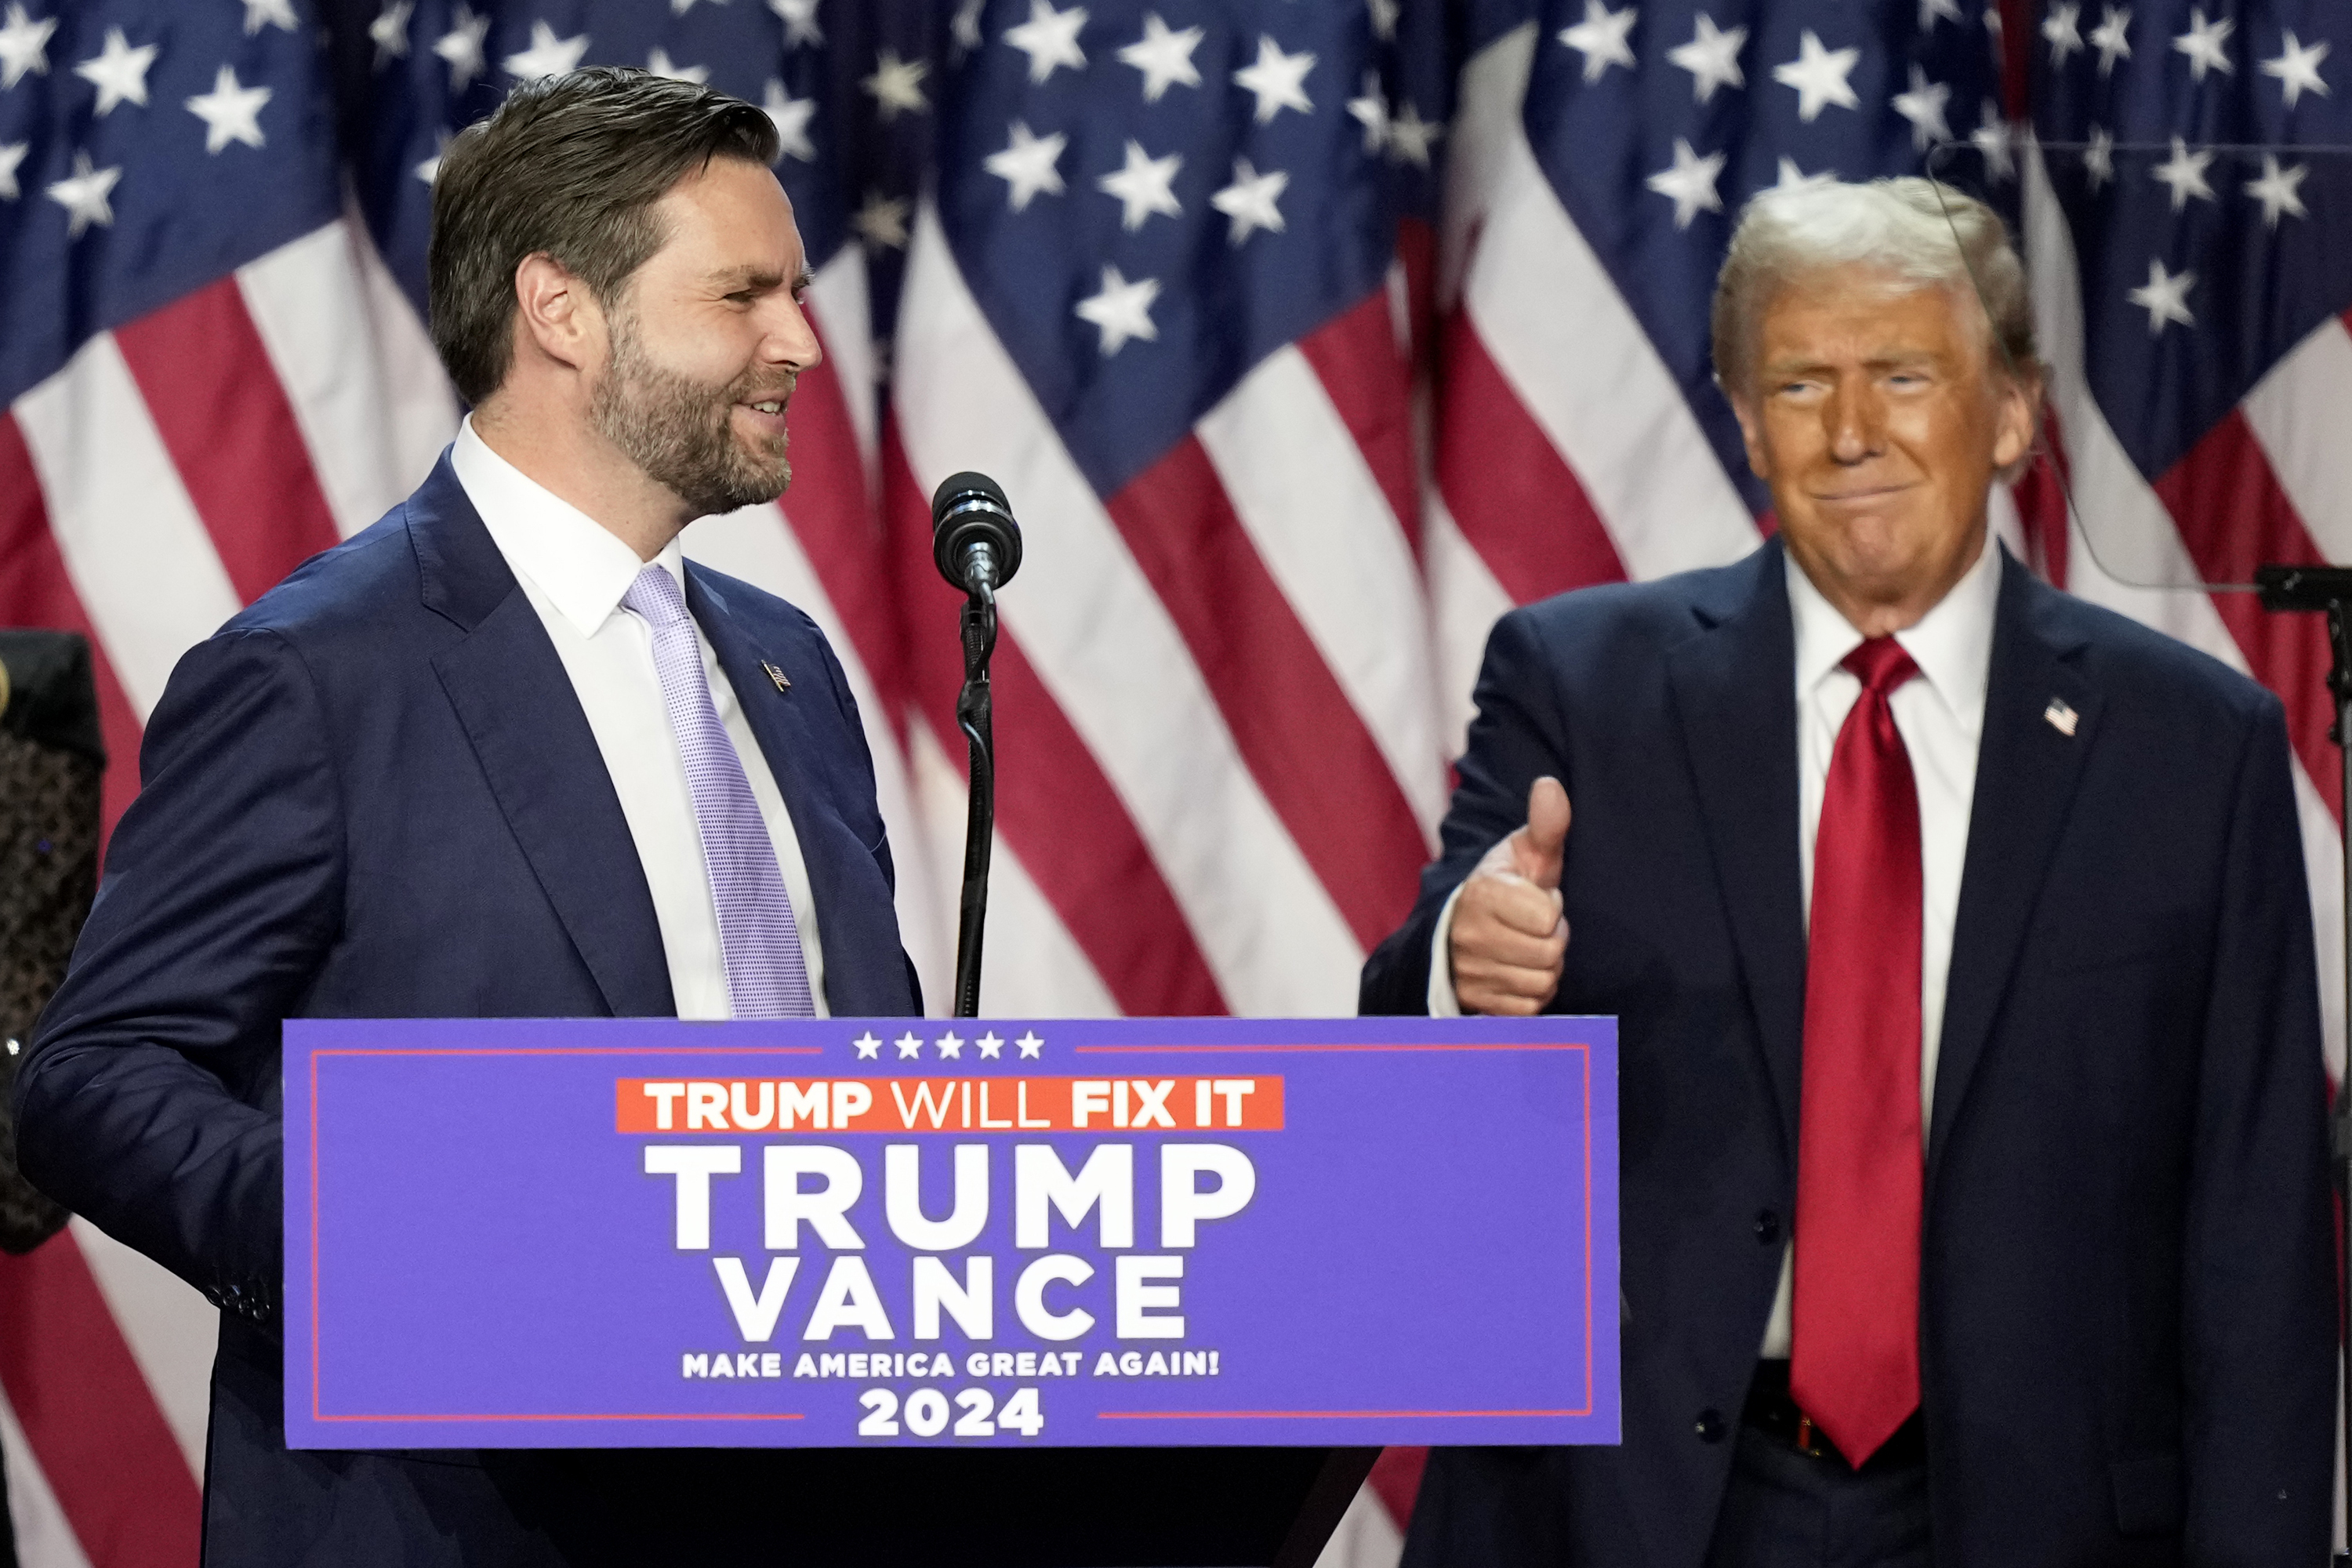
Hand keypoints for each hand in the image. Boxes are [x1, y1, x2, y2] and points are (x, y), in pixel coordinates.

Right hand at [1448, 777, 1570, 1015]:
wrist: (1462, 929)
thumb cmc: (1507, 886)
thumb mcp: (1527, 853)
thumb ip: (1545, 825)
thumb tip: (1550, 786)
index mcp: (1482, 892)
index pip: (1547, 917)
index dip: (1552, 908)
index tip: (1536, 898)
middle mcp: (1468, 934)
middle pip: (1549, 954)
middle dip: (1552, 940)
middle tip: (1534, 927)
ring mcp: (1469, 972)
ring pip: (1541, 983)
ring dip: (1544, 968)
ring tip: (1526, 947)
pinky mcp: (1475, 1002)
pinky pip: (1529, 1008)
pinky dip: (1532, 994)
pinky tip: (1519, 972)